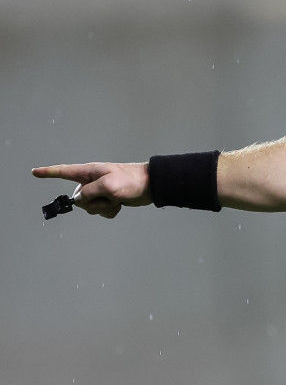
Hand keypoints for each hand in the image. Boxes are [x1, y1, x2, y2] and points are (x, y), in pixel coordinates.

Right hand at [32, 162, 150, 218]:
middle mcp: (92, 182)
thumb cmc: (131, 181)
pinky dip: (110, 211)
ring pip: (90, 208)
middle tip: (109, 197)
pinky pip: (102, 212)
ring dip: (104, 208)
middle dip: (92, 203)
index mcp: (89, 173)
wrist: (151, 186)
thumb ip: (89, 193)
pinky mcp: (109, 201)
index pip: (63, 172)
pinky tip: (120, 205)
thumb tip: (79, 200)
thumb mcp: (108, 185)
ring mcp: (100, 192)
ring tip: (117, 199)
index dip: (48, 172)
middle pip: (79, 199)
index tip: (34, 172)